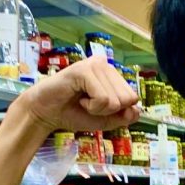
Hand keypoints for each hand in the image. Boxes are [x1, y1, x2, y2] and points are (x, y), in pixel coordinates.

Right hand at [13, 55, 141, 131]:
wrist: (46, 114)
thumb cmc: (74, 113)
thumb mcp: (105, 120)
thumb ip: (124, 116)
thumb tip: (138, 110)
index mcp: (112, 74)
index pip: (133, 98)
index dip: (116, 111)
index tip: (96, 107)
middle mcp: (106, 65)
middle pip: (127, 99)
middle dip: (108, 110)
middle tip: (88, 104)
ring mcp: (95, 65)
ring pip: (115, 101)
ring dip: (97, 109)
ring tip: (82, 100)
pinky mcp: (84, 70)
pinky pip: (103, 99)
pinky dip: (91, 106)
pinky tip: (78, 97)